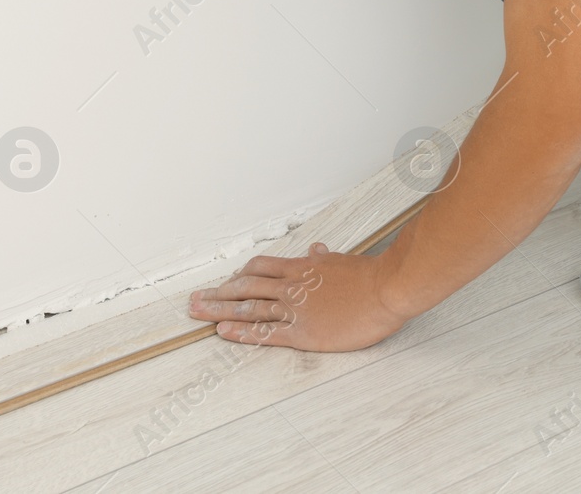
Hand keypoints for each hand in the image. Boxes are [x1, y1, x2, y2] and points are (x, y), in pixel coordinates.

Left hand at [186, 243, 409, 351]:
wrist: (386, 290)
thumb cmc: (369, 276)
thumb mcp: (343, 261)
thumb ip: (325, 258)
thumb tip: (316, 249)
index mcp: (302, 269)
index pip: (260, 268)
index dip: (239, 276)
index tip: (226, 282)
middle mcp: (292, 287)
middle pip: (245, 288)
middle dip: (217, 294)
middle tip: (194, 300)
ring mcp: (295, 309)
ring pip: (249, 308)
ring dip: (219, 310)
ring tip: (197, 315)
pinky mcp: (303, 332)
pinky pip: (265, 332)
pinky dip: (242, 331)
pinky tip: (223, 331)